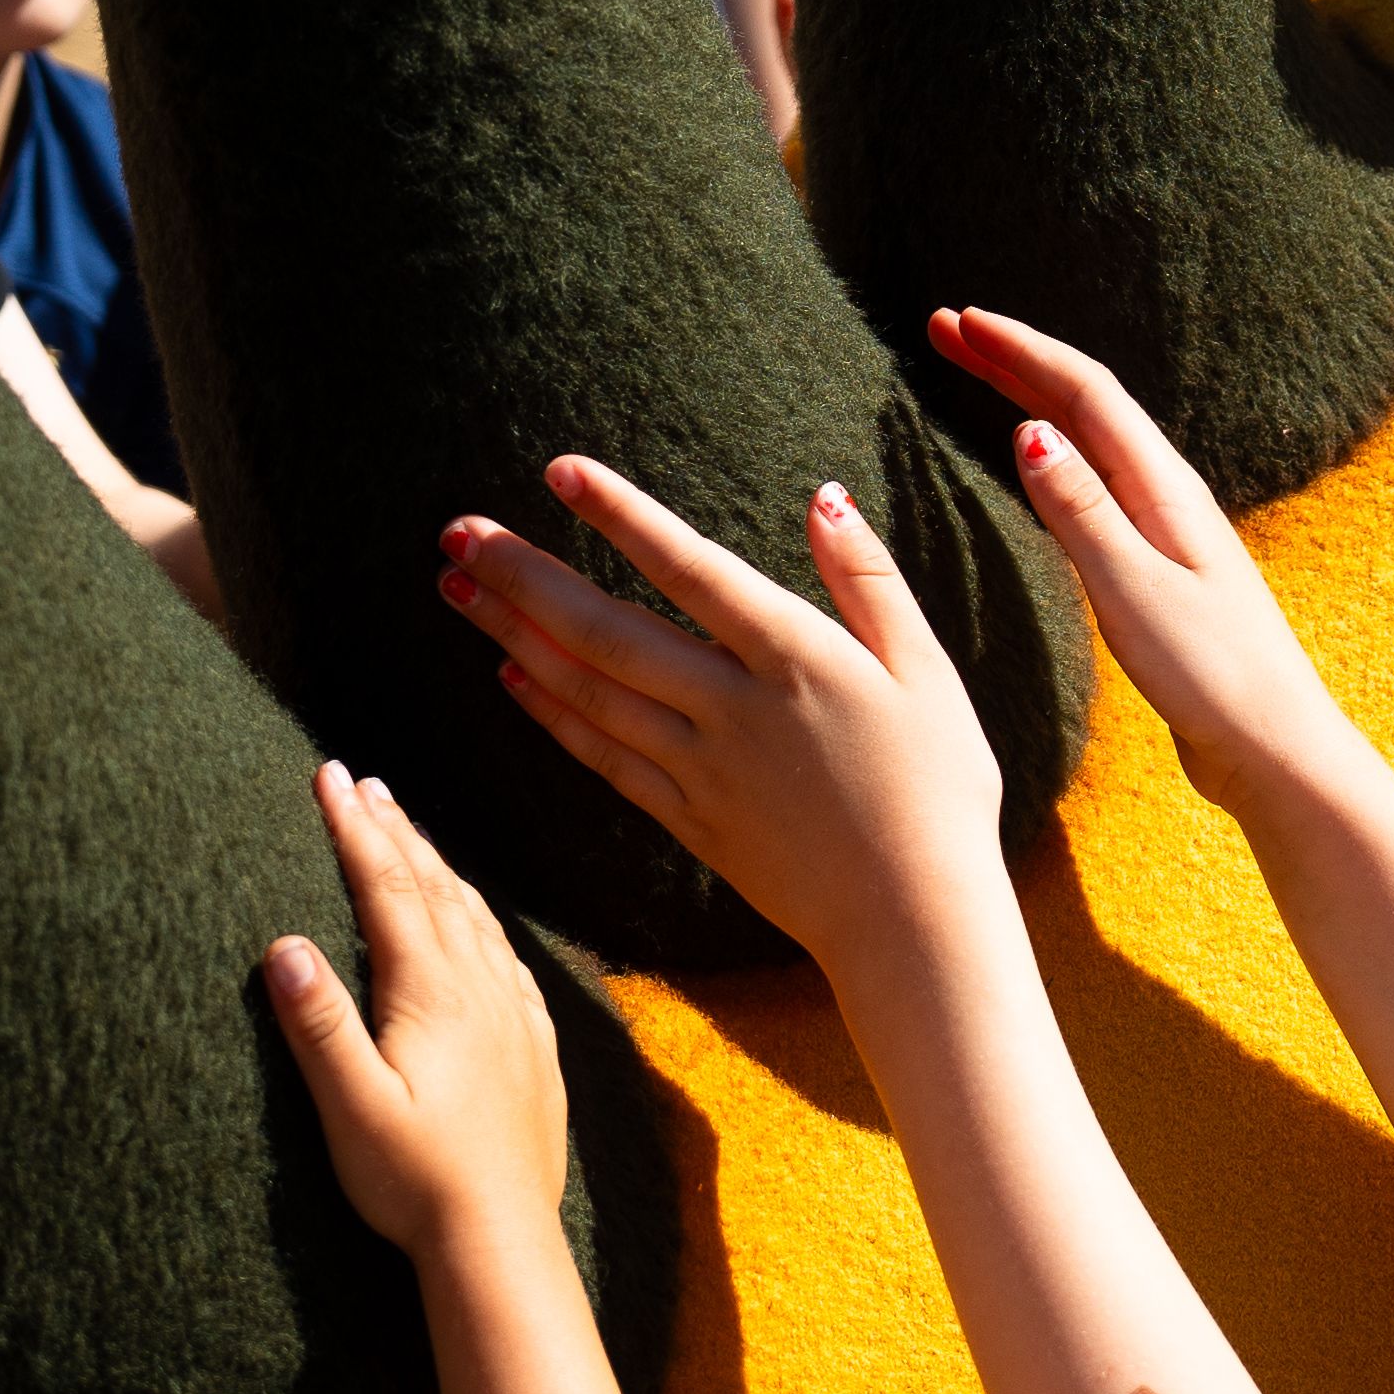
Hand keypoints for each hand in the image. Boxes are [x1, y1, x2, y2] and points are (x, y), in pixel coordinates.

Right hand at [262, 760, 572, 1262]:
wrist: (502, 1240)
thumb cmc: (416, 1180)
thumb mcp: (352, 1106)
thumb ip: (320, 1025)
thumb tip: (283, 944)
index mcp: (431, 991)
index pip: (386, 887)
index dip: (355, 827)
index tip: (329, 775)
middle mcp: (480, 989)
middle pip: (433, 887)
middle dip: (394, 830)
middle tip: (362, 781)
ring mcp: (514, 1017)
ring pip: (474, 917)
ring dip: (438, 867)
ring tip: (411, 832)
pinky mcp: (534, 1049)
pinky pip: (507, 959)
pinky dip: (482, 921)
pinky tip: (479, 926)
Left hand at [440, 456, 1009, 978]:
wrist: (913, 922)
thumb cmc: (937, 790)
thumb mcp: (928, 672)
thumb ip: (870, 582)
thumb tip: (824, 497)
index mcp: (798, 660)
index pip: (692, 570)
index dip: (622, 517)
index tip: (558, 471)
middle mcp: (734, 711)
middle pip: (607, 633)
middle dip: (525, 576)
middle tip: (455, 531)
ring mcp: (702, 770)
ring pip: (589, 692)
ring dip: (514, 634)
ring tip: (456, 587)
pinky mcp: (688, 820)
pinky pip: (602, 758)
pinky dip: (552, 713)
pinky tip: (510, 673)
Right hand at [938, 304, 1358, 819]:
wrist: (1270, 745)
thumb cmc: (1212, 675)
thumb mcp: (1134, 589)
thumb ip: (1081, 511)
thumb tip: (1030, 428)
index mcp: (1165, 490)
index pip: (1085, 393)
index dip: (1019, 352)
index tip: (957, 322)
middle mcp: (1167, 496)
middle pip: (1084, 405)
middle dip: (1014, 361)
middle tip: (945, 329)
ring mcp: (1164, 530)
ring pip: (1087, 440)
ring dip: (1027, 397)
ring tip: (975, 370)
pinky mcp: (1157, 567)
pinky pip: (1091, 484)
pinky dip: (1049, 452)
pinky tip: (1032, 459)